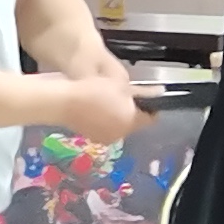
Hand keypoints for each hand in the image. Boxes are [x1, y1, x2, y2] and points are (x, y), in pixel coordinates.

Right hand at [36, 68, 152, 144]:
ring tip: (106, 98)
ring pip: (117, 125)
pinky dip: (103, 118)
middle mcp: (120, 135)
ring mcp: (103, 137)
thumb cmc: (95, 90)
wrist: (62, 101)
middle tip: (123, 93)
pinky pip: (103, 126)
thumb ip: (143, 92)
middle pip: (133, 123)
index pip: (151, 118)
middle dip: (131, 110)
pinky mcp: (89, 136)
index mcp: (131, 123)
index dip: (151, 106)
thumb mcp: (121, 86)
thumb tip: (161, 92)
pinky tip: (94, 105)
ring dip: (116, 114)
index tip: (145, 95)